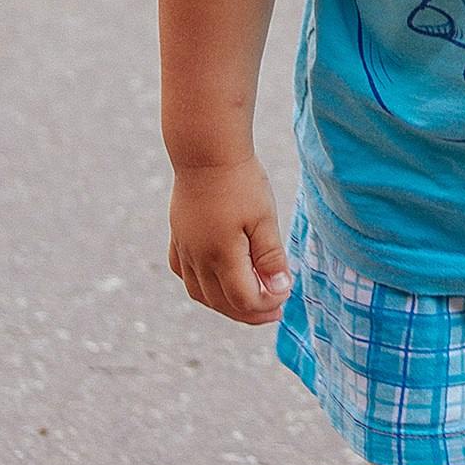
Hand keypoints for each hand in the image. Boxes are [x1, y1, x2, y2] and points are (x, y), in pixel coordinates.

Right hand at [168, 156, 291, 324]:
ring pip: (200, 293)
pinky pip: (184, 274)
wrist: (206, 151)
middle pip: (221, 303)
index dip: (267, 304)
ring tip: (249, 300)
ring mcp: (184, 248)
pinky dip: (202, 286)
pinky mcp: (177, 236)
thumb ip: (271, 257)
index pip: (243, 300)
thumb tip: (279, 289)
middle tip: (275, 309)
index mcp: (221, 256)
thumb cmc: (241, 182)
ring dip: (225, 304)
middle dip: (250, 312)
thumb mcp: (265, 218)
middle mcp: (198, 258)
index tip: (286, 293)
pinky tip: (217, 280)